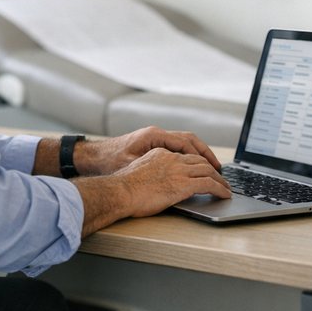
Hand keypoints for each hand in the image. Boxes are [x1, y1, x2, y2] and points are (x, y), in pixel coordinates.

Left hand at [76, 126, 222, 175]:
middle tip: (219, 170)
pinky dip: (189, 156)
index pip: (186, 143)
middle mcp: (157, 134)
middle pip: (189, 140)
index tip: (213, 170)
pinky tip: (194, 168)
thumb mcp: (131, 166)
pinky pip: (177, 148)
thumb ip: (152, 168)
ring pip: (184, 143)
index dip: (201, 157)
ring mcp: (155, 139)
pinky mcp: (153, 146)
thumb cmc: (109, 162)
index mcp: (154, 136)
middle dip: (206, 154)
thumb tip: (173, 176)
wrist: (92, 157)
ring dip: (199, 154)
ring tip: (212, 169)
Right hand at [76, 147, 230, 234]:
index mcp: (161, 154)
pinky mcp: (183, 184)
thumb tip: (157, 184)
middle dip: (214, 169)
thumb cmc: (123, 189)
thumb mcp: (139, 173)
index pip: (186, 155)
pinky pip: (210, 184)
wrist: (120, 192)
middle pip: (201, 161)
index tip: (205, 168)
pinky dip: (221, 189)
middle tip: (222, 178)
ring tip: (227, 188)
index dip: (199, 162)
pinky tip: (225, 195)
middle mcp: (172, 159)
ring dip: (221, 180)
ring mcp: (179, 170)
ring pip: (209, 171)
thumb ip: (152, 174)